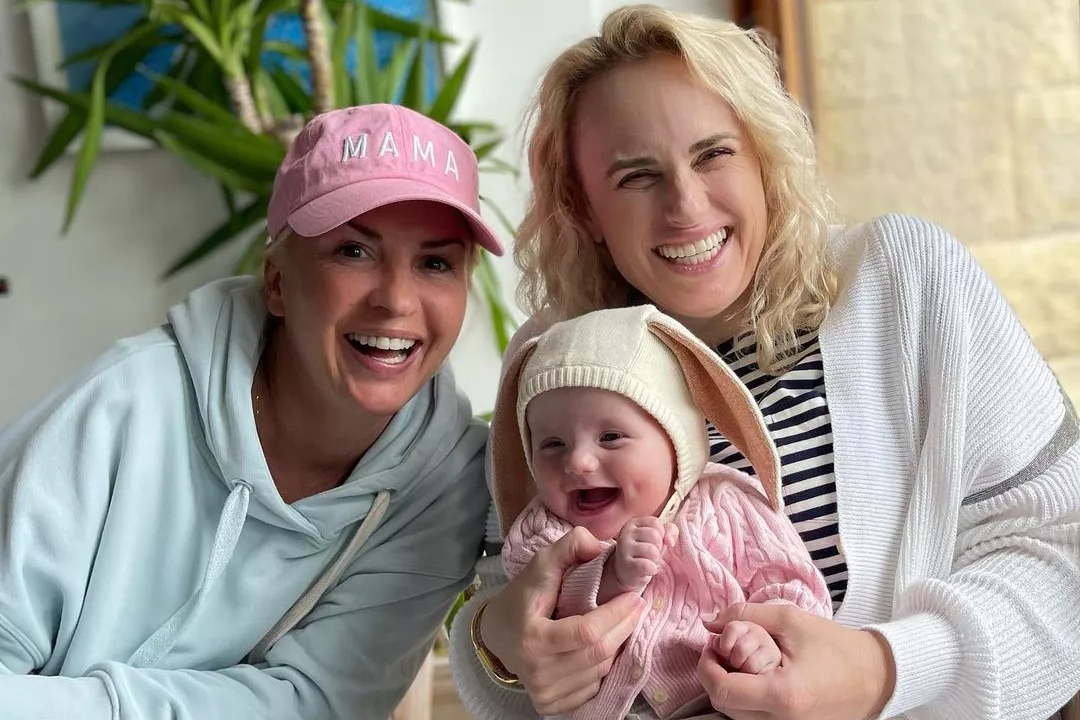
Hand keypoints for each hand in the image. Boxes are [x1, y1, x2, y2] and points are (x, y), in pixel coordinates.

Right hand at [479, 526, 645, 714]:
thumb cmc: (521, 599)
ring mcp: (545, 692)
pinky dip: (602, 665)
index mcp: (533, 638)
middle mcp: (538, 672)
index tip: (633, 596)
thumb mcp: (539, 566)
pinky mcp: (552, 704)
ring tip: (620, 622)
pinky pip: (592, 686)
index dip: (616, 614)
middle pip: (598, 653)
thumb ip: (568, 548)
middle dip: (625, 627)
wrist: (496, 635)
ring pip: (599, 670)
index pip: (587, 632)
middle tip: (637, 606)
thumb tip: (599, 546)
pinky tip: (602, 646)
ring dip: (616, 645)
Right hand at [613, 516, 677, 591]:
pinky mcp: (626, 564)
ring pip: (652, 551)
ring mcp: (624, 548)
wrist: (625, 572)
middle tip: (650, 554)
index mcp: (633, 523)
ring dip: (655, 559)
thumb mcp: (658, 537)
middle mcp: (626, 533)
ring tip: (647, 561)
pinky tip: (645, 570)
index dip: (660, 534)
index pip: (655, 523)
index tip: (653, 542)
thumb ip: (670, 530)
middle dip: (658, 548)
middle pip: (654, 536)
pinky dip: (651, 569)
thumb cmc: (644, 552)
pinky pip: (647, 566)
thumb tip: (670, 541)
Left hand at [697, 603, 895, 719]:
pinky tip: (755, 678)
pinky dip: (748, 700)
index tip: (711, 647)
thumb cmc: (836, 646)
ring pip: (738, 716)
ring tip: (739, 662)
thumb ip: (745, 616)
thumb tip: (710, 623)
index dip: (707, 667)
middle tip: (723, 651)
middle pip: (726, 706)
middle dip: (716, 676)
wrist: (876, 675)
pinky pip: (756, 719)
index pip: (722, 691)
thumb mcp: (790, 620)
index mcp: (783, 694)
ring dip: (730, 689)